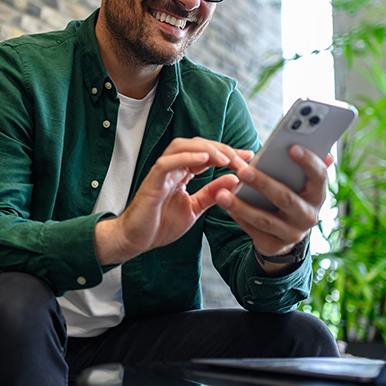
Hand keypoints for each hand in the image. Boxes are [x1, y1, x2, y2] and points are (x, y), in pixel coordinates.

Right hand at [94, 137, 252, 264]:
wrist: (137, 241)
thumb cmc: (160, 224)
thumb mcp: (195, 207)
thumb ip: (212, 193)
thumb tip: (235, 180)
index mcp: (182, 173)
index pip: (206, 153)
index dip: (228, 152)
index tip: (249, 156)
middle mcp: (172, 168)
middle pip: (197, 145)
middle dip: (222, 149)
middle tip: (242, 159)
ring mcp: (160, 173)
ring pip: (182, 147)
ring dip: (206, 149)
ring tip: (225, 159)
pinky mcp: (151, 181)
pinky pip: (167, 163)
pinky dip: (185, 158)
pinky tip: (203, 160)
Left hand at [214, 145, 332, 274]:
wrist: (284, 233)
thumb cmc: (290, 196)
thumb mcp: (299, 184)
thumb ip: (302, 167)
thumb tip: (324, 153)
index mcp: (317, 196)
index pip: (319, 177)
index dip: (308, 162)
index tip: (292, 147)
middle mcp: (308, 216)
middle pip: (286, 198)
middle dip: (264, 184)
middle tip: (243, 171)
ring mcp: (292, 234)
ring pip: (265, 219)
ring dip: (242, 206)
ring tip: (222, 194)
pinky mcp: (273, 245)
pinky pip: (252, 230)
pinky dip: (237, 217)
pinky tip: (224, 204)